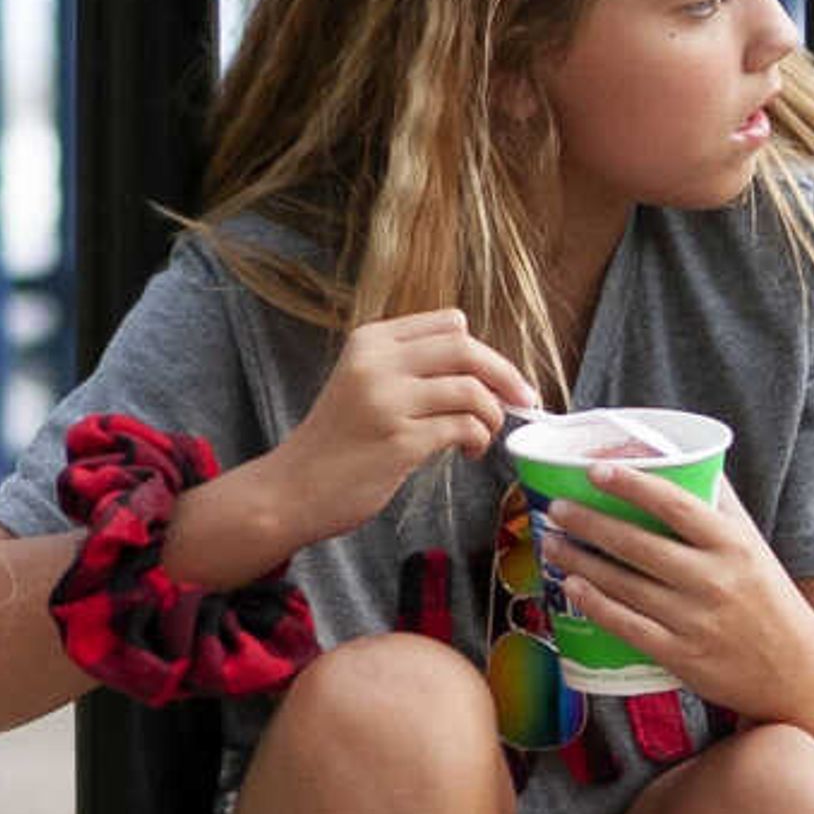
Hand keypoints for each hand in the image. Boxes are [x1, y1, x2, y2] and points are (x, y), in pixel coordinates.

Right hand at [267, 309, 538, 541]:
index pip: (449, 323)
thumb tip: (482, 373)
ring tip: (483, 436)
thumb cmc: (335, 444)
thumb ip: (410, 369)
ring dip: (492, 415)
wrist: (290, 489)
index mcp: (370, 341)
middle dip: (505, 375)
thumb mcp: (363, 385)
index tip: (501, 378)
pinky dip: (479, 439)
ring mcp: (386, 400)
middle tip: (523, 401)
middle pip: (466, 348)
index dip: (484, 351)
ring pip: (471, 389)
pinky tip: (470, 453)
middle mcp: (377, 363)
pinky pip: (463, 427)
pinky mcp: (398, 440)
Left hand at [535, 468, 813, 724]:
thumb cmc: (772, 602)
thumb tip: (690, 459)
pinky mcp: (682, 656)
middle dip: (590, 523)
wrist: (797, 675)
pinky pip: (628, 626)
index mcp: (734, 546)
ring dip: (581, 561)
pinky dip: (596, 605)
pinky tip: (571, 587)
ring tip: (551, 542)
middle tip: (556, 508)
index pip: (677, 504)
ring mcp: (696, 621)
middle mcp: (715, 581)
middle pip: (639, 544)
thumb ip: (722, 507)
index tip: (596, 470)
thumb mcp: (756, 548)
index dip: (634, 484)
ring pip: (625, 584)